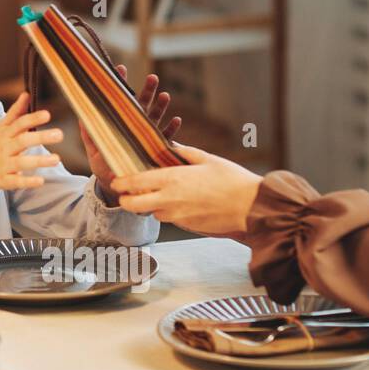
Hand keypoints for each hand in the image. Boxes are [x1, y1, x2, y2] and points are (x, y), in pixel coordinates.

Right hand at [0, 92, 63, 194]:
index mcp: (6, 134)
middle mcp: (5, 148)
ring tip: (57, 159)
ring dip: (38, 161)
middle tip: (59, 134)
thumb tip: (27, 94)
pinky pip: (15, 182)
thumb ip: (16, 112)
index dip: (32, 118)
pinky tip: (41, 181)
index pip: (19, 123)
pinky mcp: (4, 180)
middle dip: (40, 137)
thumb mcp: (2, 127)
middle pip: (22, 141)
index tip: (47, 114)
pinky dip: (27, 182)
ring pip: (21, 162)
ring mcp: (4, 164)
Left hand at [83, 66, 181, 204]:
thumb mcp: (94, 149)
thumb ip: (88, 133)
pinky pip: (165, 139)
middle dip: (147, 91)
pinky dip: (171, 130)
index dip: (121, 85)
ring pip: (155, 118)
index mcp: (119, 123)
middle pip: (142, 105)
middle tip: (152, 77)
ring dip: (160, 107)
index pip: (120, 101)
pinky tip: (176, 120)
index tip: (121, 69)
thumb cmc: (103, 165)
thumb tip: (80, 115)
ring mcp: (146, 137)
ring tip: (164, 95)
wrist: (114, 186)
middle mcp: (134, 127)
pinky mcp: (155, 150)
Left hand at [110, 144, 262, 234]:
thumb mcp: (207, 159)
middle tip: (127, 194)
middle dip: (126, 200)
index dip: (121, 183)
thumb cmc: (232, 180)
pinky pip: (169, 219)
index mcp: (171, 179)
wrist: (252, 207)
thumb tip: (170, 143)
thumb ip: (184, 151)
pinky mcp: (187, 226)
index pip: (134, 183)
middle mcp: (169, 200)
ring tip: (156, 195)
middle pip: (132, 206)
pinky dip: (167, 212)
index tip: (116, 180)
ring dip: (148, 206)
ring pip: (151, 213)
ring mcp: (177, 216)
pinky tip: (177, 202)